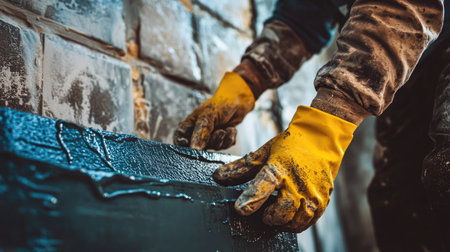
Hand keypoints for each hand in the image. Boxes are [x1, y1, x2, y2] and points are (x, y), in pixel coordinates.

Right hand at [174, 72, 254, 149]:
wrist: (238, 100)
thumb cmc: (219, 104)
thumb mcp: (207, 117)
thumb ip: (200, 134)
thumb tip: (194, 149)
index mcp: (189, 125)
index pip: (179, 138)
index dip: (183, 145)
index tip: (192, 146)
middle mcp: (198, 132)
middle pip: (199, 147)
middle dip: (212, 141)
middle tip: (219, 132)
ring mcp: (210, 137)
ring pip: (214, 147)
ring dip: (222, 139)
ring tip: (225, 129)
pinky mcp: (222, 139)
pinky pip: (225, 146)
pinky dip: (230, 138)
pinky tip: (231, 128)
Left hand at [213, 106, 355, 231]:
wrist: (321, 139)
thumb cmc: (289, 146)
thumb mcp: (263, 153)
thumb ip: (240, 168)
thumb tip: (217, 177)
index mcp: (278, 168)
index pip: (262, 187)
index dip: (250, 200)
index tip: (240, 209)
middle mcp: (296, 183)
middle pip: (280, 212)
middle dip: (268, 217)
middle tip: (264, 211)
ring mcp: (312, 193)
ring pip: (294, 221)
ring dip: (282, 222)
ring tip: (276, 212)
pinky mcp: (322, 200)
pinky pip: (307, 222)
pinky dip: (295, 223)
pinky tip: (289, 215)